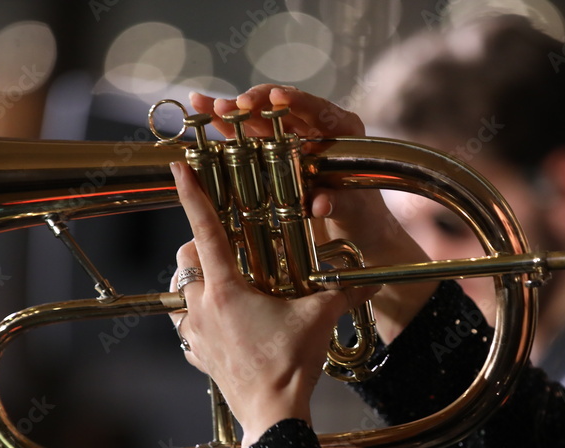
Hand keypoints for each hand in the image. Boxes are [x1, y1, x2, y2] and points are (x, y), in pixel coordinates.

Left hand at [169, 160, 375, 447]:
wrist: (273, 414)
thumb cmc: (291, 365)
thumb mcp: (320, 319)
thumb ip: (342, 293)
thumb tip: (371, 279)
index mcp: (227, 289)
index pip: (205, 230)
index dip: (191, 195)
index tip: (178, 167)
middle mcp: (203, 308)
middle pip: (185, 260)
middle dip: (198, 245)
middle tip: (225, 246)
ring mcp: (197, 335)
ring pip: (179, 294)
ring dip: (194, 283)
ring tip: (219, 283)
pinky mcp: (200, 357)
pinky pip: (186, 330)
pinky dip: (196, 320)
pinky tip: (219, 325)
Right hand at [189, 85, 437, 341]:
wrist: (356, 232)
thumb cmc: (361, 218)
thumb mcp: (353, 211)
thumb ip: (337, 203)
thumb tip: (320, 204)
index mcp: (341, 131)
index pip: (316, 108)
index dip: (295, 100)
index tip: (277, 98)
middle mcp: (315, 127)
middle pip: (280, 107)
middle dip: (254, 104)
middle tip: (232, 106)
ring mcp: (291, 137)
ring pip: (259, 118)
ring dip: (231, 112)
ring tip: (205, 104)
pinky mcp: (274, 151)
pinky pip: (249, 135)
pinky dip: (227, 126)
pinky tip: (203, 111)